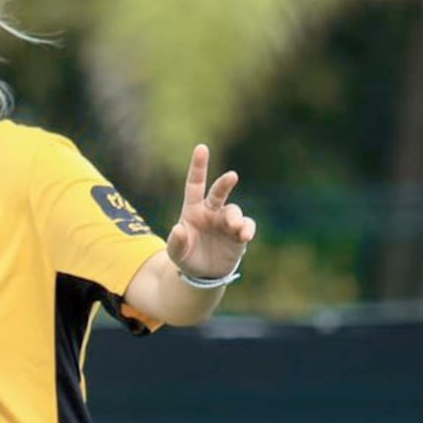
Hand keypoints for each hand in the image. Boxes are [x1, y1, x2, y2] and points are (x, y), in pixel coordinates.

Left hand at [166, 144, 256, 279]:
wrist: (204, 274)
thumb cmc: (187, 257)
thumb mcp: (176, 253)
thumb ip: (175, 242)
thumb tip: (178, 229)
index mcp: (193, 209)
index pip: (195, 184)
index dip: (198, 166)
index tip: (202, 148)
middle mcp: (211, 211)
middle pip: (219, 192)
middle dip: (225, 183)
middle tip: (232, 177)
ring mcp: (226, 221)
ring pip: (234, 211)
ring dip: (235, 217)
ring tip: (234, 227)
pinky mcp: (239, 234)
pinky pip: (246, 226)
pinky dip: (247, 228)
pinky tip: (244, 235)